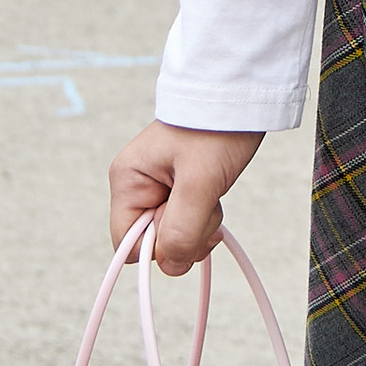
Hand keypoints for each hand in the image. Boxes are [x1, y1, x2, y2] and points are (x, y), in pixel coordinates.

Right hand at [109, 122, 262, 275]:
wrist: (238, 97)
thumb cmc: (216, 130)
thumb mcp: (200, 183)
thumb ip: (182, 230)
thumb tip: (171, 267)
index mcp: (127, 182)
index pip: (127, 246)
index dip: (158, 248)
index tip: (185, 224)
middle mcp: (136, 187)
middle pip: (153, 243)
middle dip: (185, 234)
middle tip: (206, 204)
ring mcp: (157, 188)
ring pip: (173, 235)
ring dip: (199, 225)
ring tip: (212, 193)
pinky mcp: (178, 189)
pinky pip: (187, 222)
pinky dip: (204, 217)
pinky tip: (214, 197)